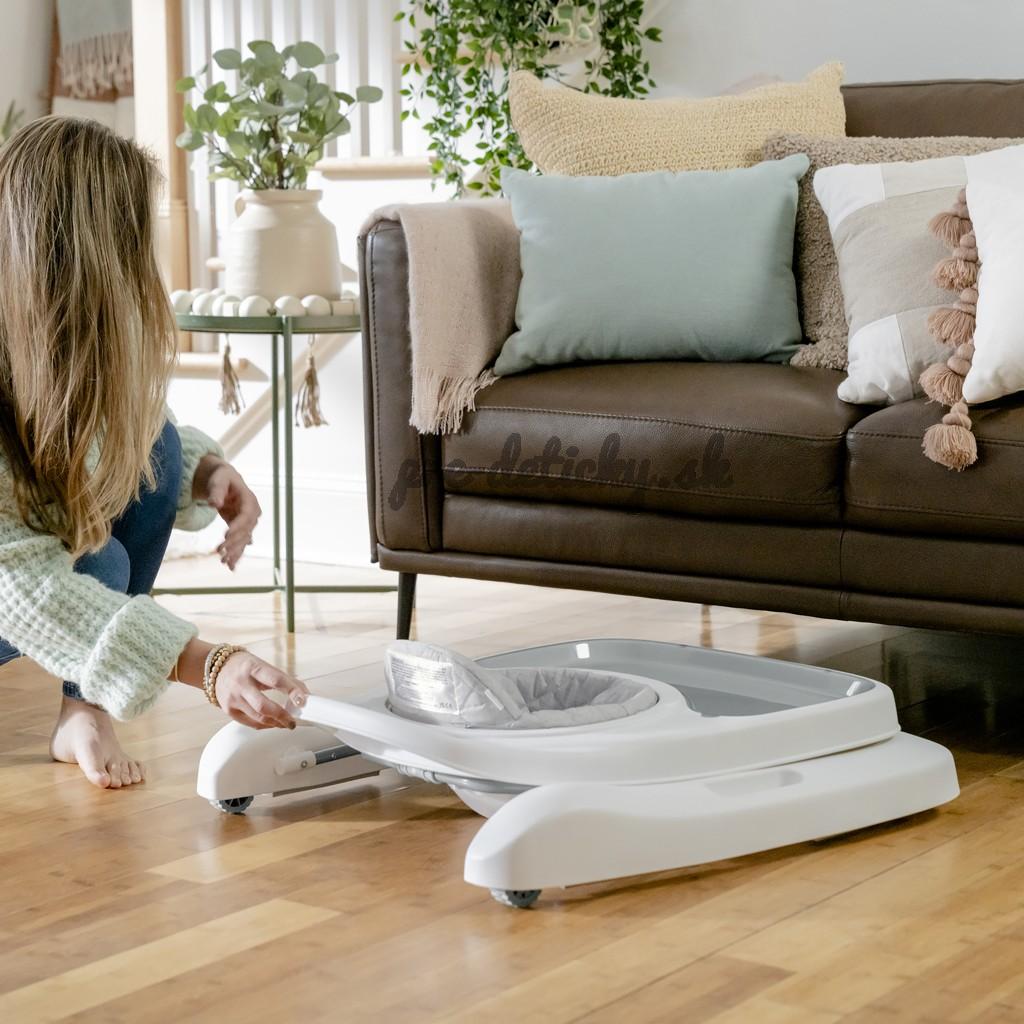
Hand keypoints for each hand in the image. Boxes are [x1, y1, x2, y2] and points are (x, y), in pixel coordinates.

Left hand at [194, 455, 259, 569]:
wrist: (224, 480)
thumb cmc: (221, 477)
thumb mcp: (218, 479)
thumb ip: (216, 490)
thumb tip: (214, 503)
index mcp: (250, 500)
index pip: (246, 515)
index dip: (238, 526)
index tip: (226, 535)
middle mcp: (252, 513)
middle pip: (245, 531)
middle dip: (233, 542)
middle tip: (219, 551)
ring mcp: (248, 523)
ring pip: (244, 540)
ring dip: (235, 552)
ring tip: (224, 562)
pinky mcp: (241, 529)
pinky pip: (241, 544)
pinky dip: (236, 555)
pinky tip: (231, 567)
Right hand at [213, 651, 308, 729]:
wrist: (216, 668)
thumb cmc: (243, 666)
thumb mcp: (263, 665)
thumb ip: (283, 679)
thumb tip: (304, 693)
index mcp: (253, 667)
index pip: (276, 680)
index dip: (292, 691)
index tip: (303, 700)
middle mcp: (241, 683)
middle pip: (264, 705)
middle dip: (282, 716)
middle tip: (294, 720)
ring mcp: (233, 698)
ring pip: (258, 717)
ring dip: (276, 723)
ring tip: (286, 723)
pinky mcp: (228, 710)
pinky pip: (250, 723)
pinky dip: (265, 725)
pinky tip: (273, 723)